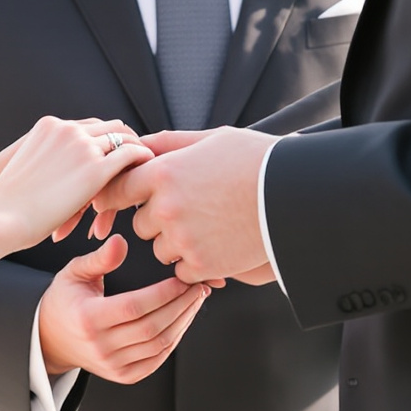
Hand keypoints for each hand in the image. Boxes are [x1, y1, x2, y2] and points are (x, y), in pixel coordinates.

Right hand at [0, 117, 152, 247]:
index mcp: (51, 126)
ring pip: (124, 138)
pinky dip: (142, 159)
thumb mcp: (28, 167)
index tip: (118, 153)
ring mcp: (83, 147)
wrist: (1, 215)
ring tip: (148, 167)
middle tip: (139, 160)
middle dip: (126, 142)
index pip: (93, 125)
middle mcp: (69, 130)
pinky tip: (149, 173)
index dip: (108, 139)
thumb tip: (62, 176)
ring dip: (136, 151)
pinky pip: (130, 155)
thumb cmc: (10, 203)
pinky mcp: (95, 169)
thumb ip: (50, 161)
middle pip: (111, 127)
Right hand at [37, 235, 213, 385]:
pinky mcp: (123, 375)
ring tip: (195, 300)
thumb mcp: (74, 273)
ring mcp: (112, 365)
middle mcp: (100, 346)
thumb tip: (121, 241)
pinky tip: (183, 319)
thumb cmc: (66, 301)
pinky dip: (174, 340)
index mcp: (88, 318)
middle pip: (152, 327)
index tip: (182, 279)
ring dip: (183, 321)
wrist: (51, 340)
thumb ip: (100, 258)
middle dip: (181, 305)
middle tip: (198, 286)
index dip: (163, 293)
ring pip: (158, 345)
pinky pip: (157, 360)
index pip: (134, 306)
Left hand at [115, 127, 276, 284]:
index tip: (126, 200)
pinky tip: (219, 244)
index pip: (117, 190)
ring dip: (177, 243)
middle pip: (141, 224)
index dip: (119, 196)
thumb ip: (169, 143)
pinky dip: (196, 262)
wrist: (294, 196)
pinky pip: (182, 270)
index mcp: (163, 173)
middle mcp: (166, 208)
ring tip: (211, 225)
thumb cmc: (254, 160)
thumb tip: (140, 145)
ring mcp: (183, 240)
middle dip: (158, 220)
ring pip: (160, 249)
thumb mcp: (210, 139)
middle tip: (191, 209)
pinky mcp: (201, 266)